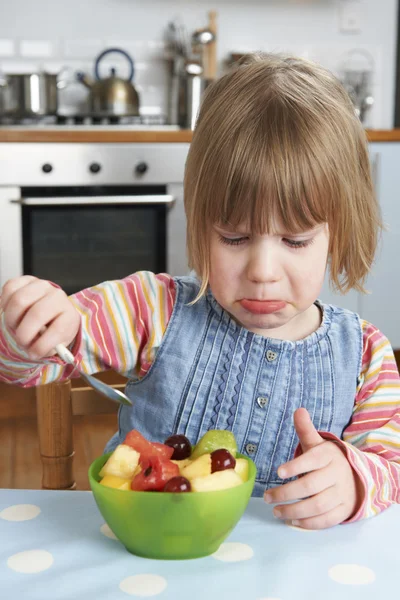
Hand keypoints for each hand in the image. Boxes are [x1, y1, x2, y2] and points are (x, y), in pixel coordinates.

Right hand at [0, 276, 79, 358]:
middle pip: (36, 314)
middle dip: (24, 334)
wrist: (52, 311)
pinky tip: (11, 313)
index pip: (58, 329)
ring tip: (15, 327)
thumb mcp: (56, 342)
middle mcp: (57, 296)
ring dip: (12, 320)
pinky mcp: (26, 280)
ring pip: (19, 301)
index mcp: (69, 314)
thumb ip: (47, 348)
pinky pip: (9, 287)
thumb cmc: (53, 329)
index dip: (42, 345)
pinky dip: (5, 304)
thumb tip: (34, 352)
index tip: (33, 355)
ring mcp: (42, 285)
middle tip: (22, 342)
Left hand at [264, 408, 359, 528]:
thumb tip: (299, 410)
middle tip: (267, 496)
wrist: (356, 477)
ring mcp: (341, 494)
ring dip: (294, 510)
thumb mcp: (317, 444)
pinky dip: (309, 523)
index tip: (278, 472)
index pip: (312, 460)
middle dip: (287, 493)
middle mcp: (336, 475)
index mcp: (328, 456)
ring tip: (276, 511)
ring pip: (318, 505)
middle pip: (311, 486)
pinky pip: (326, 520)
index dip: (296, 466)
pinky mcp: (343, 510)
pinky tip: (292, 521)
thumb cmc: (327, 460)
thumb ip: (306, 430)